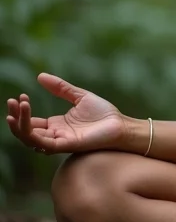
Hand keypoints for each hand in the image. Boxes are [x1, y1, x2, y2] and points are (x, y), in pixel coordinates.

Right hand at [6, 73, 128, 154]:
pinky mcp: (65, 145)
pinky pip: (43, 144)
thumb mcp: (79, 96)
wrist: (120, 124)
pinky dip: (32, 133)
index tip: (19, 96)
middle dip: (15, 117)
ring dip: (20, 124)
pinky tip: (27, 120)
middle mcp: (54, 135)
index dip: (22, 111)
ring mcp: (59, 141)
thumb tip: (39, 76)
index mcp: (56, 125)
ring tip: (17, 107)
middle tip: (11, 102)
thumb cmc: (103, 113)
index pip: (31, 121)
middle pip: (26, 131)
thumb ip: (60, 88)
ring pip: (30, 139)